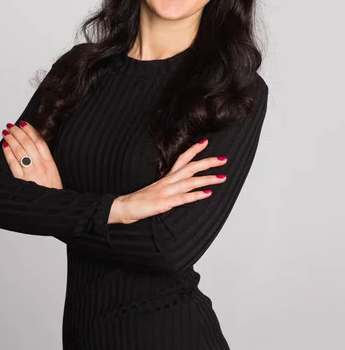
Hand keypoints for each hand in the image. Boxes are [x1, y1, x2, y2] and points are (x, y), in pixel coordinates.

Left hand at [1, 120, 63, 188]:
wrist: (52, 207)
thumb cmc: (52, 192)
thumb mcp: (54, 173)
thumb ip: (44, 160)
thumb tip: (33, 147)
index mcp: (50, 163)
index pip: (39, 141)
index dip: (31, 130)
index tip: (24, 123)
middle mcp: (41, 166)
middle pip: (28, 143)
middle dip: (18, 132)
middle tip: (11, 126)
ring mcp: (31, 172)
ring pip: (20, 150)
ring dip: (12, 139)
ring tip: (6, 132)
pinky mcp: (22, 180)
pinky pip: (13, 163)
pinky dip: (8, 153)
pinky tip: (5, 146)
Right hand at [110, 138, 227, 224]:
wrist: (125, 207)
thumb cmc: (142, 199)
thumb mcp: (158, 189)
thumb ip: (171, 186)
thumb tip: (185, 186)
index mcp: (167, 177)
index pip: (182, 159)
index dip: (194, 150)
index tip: (206, 142)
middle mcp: (168, 181)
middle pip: (190, 167)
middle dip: (207, 162)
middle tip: (223, 159)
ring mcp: (166, 191)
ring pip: (190, 181)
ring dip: (207, 179)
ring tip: (221, 177)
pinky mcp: (164, 202)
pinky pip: (183, 198)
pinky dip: (195, 195)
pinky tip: (207, 193)